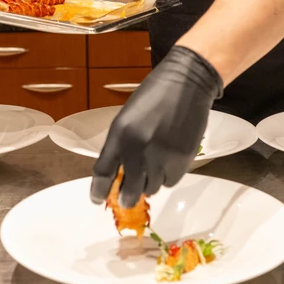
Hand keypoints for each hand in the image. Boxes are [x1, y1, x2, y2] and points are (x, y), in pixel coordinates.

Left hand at [89, 46, 222, 207]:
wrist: (187, 83)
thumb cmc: (153, 96)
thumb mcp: (127, 117)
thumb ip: (120, 145)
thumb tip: (118, 175)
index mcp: (120, 134)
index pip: (103, 172)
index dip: (98, 190)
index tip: (97, 199)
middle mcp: (139, 148)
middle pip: (129, 190)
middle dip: (126, 198)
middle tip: (126, 199)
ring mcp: (163, 156)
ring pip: (152, 188)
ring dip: (149, 183)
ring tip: (152, 169)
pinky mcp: (183, 159)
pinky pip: (170, 182)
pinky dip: (167, 177)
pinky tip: (167, 162)